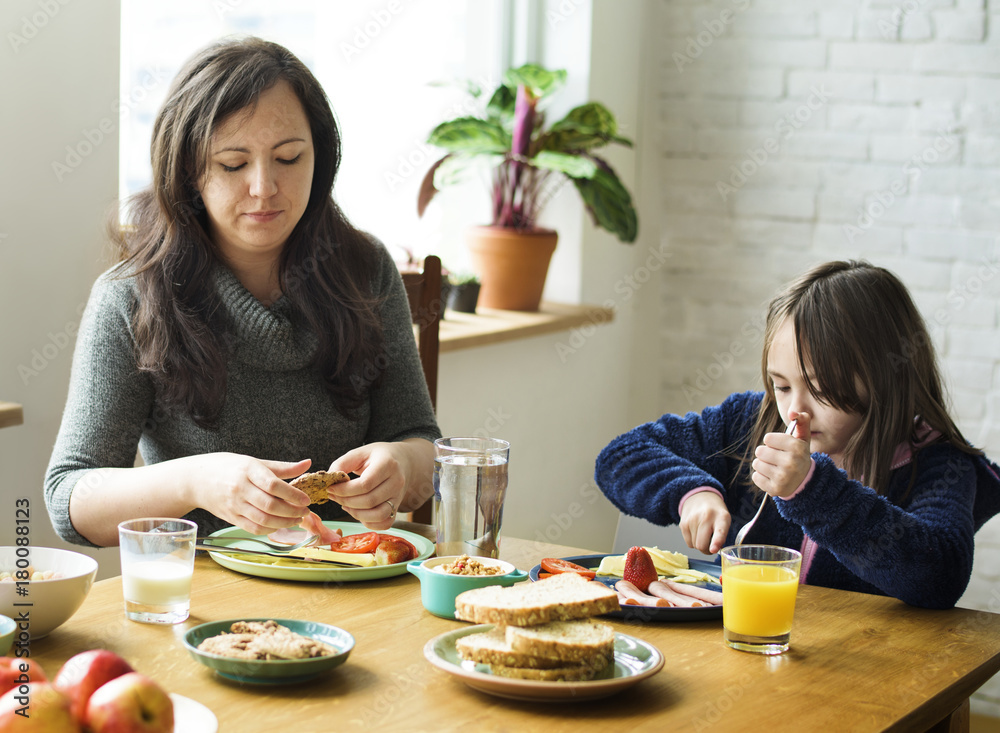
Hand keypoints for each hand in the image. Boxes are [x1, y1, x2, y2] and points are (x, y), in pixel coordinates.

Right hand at [194, 454, 311, 534]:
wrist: (197, 479)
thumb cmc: (228, 467)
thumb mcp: (255, 462)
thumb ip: (282, 467)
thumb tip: (307, 464)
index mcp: (248, 470)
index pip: (273, 485)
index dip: (292, 494)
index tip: (306, 499)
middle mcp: (240, 488)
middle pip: (270, 505)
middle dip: (292, 511)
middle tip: (305, 511)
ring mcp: (234, 505)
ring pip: (263, 519)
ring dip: (284, 522)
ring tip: (297, 519)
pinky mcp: (230, 517)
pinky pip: (253, 528)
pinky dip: (269, 529)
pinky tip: (280, 524)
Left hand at [329, 441, 427, 529]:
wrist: (401, 461)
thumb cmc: (376, 457)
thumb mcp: (359, 453)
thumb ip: (342, 464)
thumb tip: (330, 478)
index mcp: (387, 464)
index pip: (365, 484)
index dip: (345, 490)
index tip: (331, 488)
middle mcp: (397, 482)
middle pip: (370, 500)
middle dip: (346, 501)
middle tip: (333, 496)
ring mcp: (399, 496)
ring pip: (378, 515)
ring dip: (356, 514)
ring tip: (345, 505)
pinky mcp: (397, 507)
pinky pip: (385, 523)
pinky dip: (369, 522)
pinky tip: (358, 512)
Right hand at [679, 491, 730, 554]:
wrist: (700, 496)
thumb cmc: (715, 512)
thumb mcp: (725, 520)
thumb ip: (722, 536)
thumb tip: (713, 550)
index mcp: (721, 517)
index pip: (719, 531)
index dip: (716, 542)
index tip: (713, 549)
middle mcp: (706, 517)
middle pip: (702, 545)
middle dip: (707, 550)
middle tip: (711, 546)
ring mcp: (692, 520)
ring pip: (695, 546)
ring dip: (700, 545)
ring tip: (704, 535)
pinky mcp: (683, 524)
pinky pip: (688, 543)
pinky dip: (693, 542)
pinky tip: (696, 533)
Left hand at [751, 411, 811, 497]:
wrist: (805, 481)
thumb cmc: (799, 455)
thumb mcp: (803, 438)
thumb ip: (802, 421)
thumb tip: (793, 412)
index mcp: (797, 447)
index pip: (767, 438)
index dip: (772, 442)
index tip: (780, 447)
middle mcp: (791, 463)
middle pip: (759, 451)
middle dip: (765, 453)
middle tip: (776, 458)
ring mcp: (783, 477)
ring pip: (756, 464)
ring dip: (762, 464)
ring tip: (774, 467)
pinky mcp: (775, 489)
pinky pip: (755, 477)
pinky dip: (761, 476)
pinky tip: (772, 477)